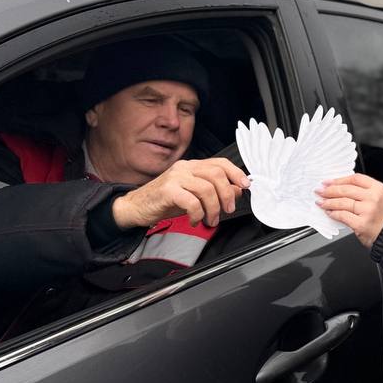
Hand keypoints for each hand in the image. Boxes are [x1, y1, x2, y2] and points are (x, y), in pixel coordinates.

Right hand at [112, 157, 248, 228]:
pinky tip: (195, 220)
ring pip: (207, 189)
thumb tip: (237, 190)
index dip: (236, 173)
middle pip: (217, 175)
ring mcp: (176, 177)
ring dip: (214, 208)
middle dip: (227, 194)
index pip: (220, 163)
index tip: (246, 185)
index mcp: (192, 166)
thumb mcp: (193, 195)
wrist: (136, 207)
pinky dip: (198, 213)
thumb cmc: (165, 201)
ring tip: (210, 220)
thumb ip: (214, 191)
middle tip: (228, 210)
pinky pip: (192, 201)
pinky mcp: (167, 190)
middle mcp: (185, 168)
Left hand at [316, 173, 382, 248]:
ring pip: (342, 202)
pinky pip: (342, 215)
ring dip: (329, 202)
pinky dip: (334, 214)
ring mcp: (367, 211)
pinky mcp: (361, 223)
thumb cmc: (381, 217)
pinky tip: (329, 212)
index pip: (355, 179)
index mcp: (378, 188)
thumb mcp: (377, 198)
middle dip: (330, 190)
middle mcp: (373, 198)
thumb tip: (338, 187)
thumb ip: (361, 191)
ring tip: (321, 202)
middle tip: (320, 191)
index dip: (339, 180)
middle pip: (346, 189)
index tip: (329, 182)